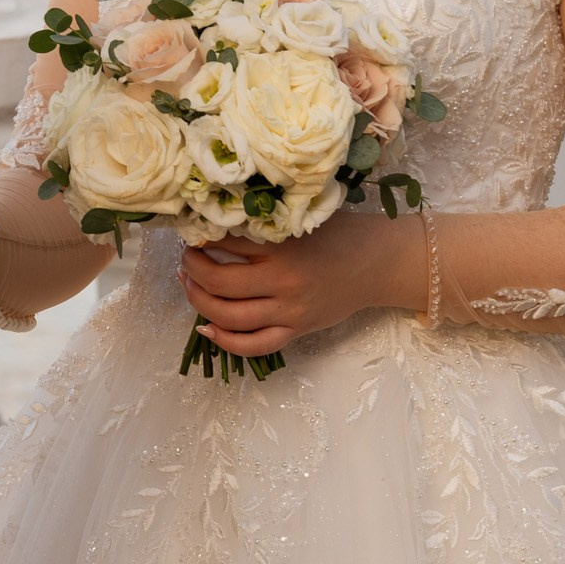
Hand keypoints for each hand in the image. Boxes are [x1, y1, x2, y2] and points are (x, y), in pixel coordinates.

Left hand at [179, 208, 426, 360]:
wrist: (378, 263)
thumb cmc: (340, 233)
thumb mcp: (301, 218)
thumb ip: (265, 222)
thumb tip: (216, 221)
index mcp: (282, 246)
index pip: (225, 243)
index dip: (200, 237)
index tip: (190, 231)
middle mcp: (282, 281)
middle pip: (219, 283)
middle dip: (192, 270)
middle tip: (186, 258)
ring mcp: (289, 311)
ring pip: (230, 316)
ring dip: (199, 302)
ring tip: (189, 285)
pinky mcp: (296, 331)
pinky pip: (255, 345)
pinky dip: (225, 342)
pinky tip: (206, 328)